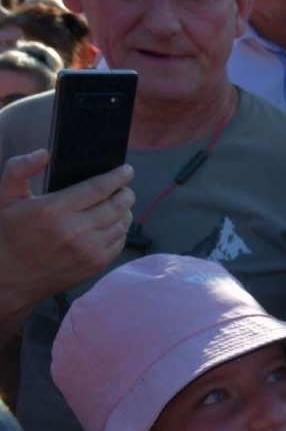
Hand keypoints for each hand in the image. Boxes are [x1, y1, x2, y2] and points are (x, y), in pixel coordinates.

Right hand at [0, 150, 133, 316]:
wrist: (10, 276)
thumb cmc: (9, 232)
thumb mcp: (5, 196)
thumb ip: (19, 169)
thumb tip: (44, 154)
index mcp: (54, 210)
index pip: (99, 188)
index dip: (118, 177)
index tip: (127, 170)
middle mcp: (76, 231)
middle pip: (117, 205)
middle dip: (125, 193)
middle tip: (124, 188)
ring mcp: (89, 250)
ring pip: (123, 224)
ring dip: (125, 211)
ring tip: (118, 205)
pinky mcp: (95, 264)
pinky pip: (120, 242)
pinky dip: (120, 231)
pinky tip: (112, 225)